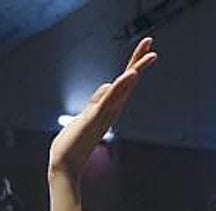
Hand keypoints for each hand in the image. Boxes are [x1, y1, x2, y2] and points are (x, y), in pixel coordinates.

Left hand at [48, 38, 156, 179]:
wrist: (65, 165)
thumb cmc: (73, 143)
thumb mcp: (86, 115)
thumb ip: (96, 102)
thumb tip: (106, 85)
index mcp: (108, 108)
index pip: (123, 82)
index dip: (133, 64)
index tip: (144, 47)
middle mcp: (111, 110)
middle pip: (128, 82)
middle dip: (138, 62)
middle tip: (150, 42)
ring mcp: (104, 115)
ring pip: (122, 90)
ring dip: (134, 72)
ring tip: (148, 55)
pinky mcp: (94, 119)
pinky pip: (108, 101)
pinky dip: (118, 88)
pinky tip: (128, 76)